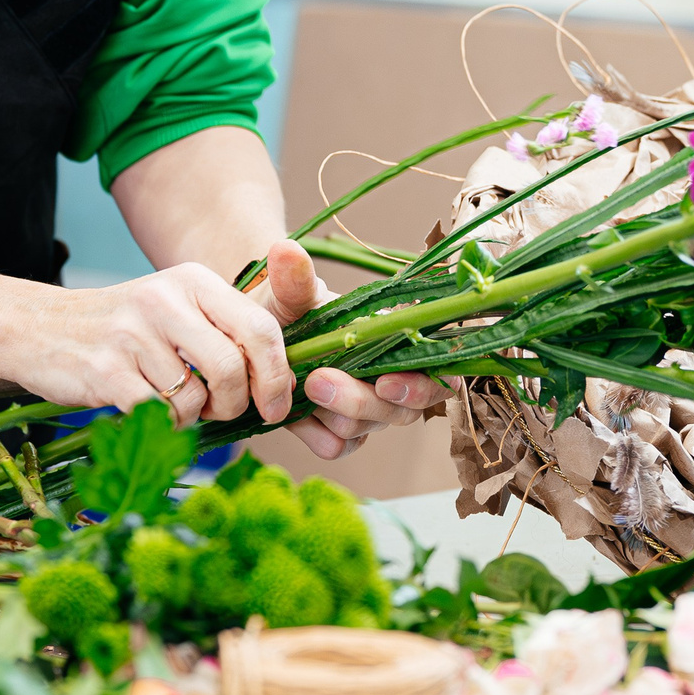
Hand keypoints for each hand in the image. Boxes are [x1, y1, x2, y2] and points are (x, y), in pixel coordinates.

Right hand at [20, 263, 294, 427]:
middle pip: (231, 367)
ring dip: (193, 416)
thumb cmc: (123, 329)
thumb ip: (225, 333)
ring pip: (195, 398)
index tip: (276, 405)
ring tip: (175, 404)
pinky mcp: (105, 370)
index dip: (276, 374)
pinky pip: (159, 415)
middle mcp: (165, 300)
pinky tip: (149, 410)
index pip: (261, 326)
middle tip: (221, 411)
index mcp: (193, 280)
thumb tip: (281, 384)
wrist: (38, 327)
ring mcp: (132, 334)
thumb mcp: (175, 308)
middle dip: (236, 403)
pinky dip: (164, 425)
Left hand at [251, 240, 448, 460]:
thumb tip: (285, 248)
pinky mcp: (342, 434)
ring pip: (368, 428)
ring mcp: (368, 411)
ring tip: (302, 389)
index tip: (386, 380)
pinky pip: (339, 447)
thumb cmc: (287, 312)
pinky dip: (316, 434)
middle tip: (319, 382)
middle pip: (404, 410)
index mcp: (398, 343)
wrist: (257, 342)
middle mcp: (392, 380)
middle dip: (361, 400)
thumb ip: (295, 279)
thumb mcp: (291, 295)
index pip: (437, 373)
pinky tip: (296, 414)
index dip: (420, 384)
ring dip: (335, 414)